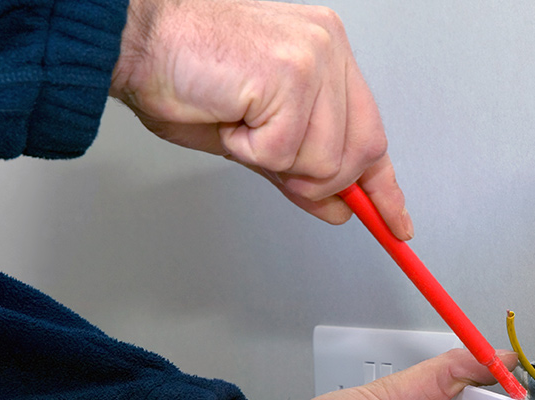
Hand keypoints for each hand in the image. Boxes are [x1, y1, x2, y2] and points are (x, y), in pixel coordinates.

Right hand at [110, 0, 411, 238]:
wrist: (137, 40)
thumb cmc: (186, 75)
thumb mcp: (257, 138)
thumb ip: (303, 170)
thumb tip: (339, 207)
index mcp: (328, 56)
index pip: (372, 134)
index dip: (384, 188)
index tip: (398, 224)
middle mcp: (330, 51)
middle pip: (360, 155)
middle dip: (317, 180)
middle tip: (268, 153)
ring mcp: (316, 59)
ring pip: (325, 162)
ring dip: (274, 161)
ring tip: (240, 122)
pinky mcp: (292, 74)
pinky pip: (285, 154)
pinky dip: (249, 150)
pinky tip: (231, 116)